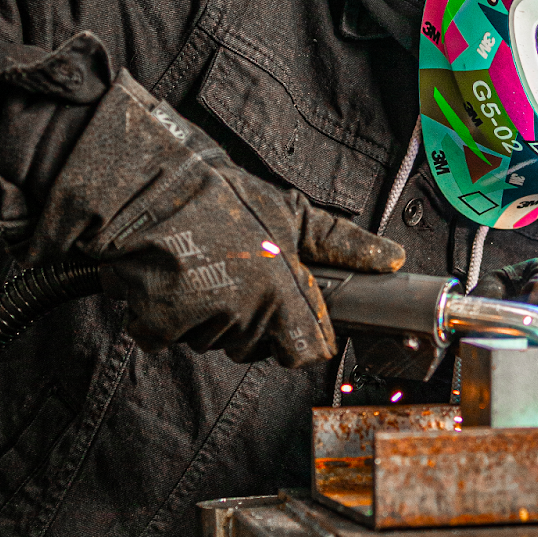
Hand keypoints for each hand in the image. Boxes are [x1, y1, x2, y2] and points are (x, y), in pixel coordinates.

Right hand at [24, 71, 403, 364]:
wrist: (145, 184)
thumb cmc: (221, 196)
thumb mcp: (291, 212)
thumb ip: (343, 244)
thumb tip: (392, 260)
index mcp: (282, 292)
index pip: (307, 352)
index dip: (304, 337)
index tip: (294, 318)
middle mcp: (244, 314)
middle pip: (258, 348)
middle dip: (252, 321)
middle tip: (238, 274)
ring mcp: (199, 323)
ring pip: (215, 342)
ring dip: (209, 316)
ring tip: (202, 267)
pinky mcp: (157, 325)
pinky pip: (168, 337)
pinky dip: (165, 315)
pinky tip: (169, 278)